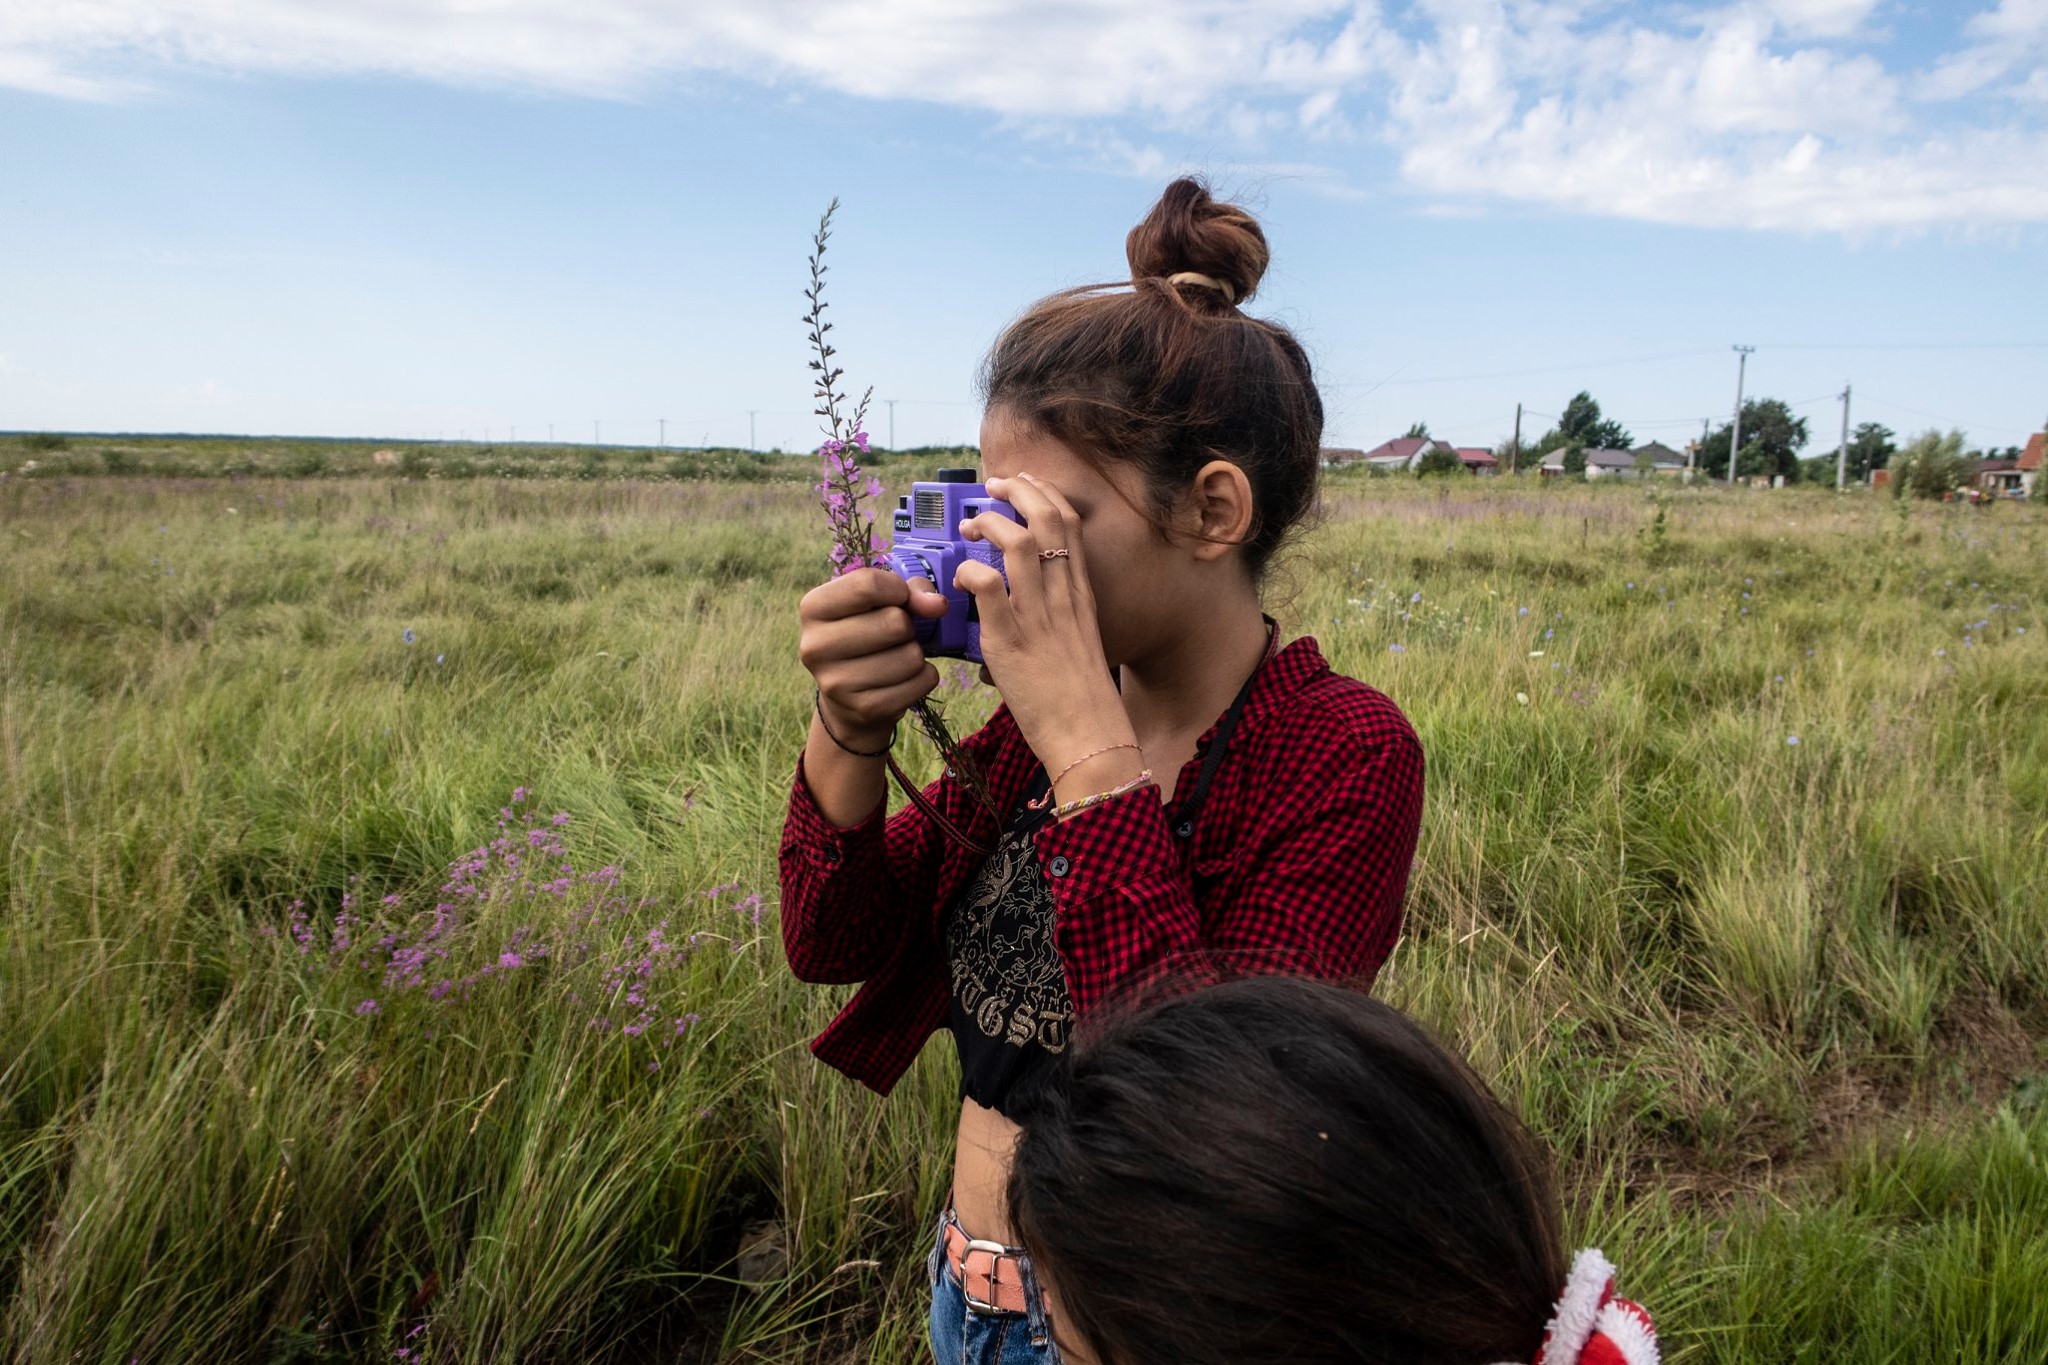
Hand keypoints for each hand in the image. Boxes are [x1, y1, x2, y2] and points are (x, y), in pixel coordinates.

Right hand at [798, 568, 948, 744]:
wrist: (848, 698)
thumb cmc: (867, 634)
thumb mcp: (880, 602)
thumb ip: (911, 591)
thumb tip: (938, 604)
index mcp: (813, 608)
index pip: (867, 584)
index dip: (897, 590)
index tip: (898, 600)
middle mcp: (814, 646)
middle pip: (894, 621)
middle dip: (907, 626)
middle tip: (893, 636)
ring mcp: (836, 683)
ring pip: (911, 655)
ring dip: (915, 653)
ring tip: (896, 657)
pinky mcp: (864, 708)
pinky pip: (921, 681)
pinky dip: (924, 676)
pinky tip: (903, 678)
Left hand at [955, 474, 1139, 787]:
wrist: (1090, 735)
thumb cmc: (1082, 698)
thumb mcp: (1079, 640)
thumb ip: (1057, 614)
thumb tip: (1025, 601)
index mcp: (1081, 594)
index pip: (1069, 525)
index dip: (1044, 495)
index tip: (1023, 484)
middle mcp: (1063, 597)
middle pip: (1046, 520)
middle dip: (1017, 492)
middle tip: (991, 486)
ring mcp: (1037, 616)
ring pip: (1016, 543)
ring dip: (988, 524)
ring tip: (970, 526)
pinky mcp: (1010, 640)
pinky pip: (987, 586)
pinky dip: (969, 571)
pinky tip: (961, 580)